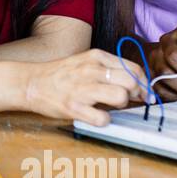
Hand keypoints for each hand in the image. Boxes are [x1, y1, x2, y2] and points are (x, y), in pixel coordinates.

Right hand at [22, 49, 147, 126]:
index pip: (132, 68)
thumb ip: (108, 68)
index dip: (144, 83)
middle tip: (132, 101)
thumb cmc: (60, 75)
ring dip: (120, 105)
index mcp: (96, 57)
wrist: (30, 82)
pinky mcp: (74, 107)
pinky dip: (103, 120)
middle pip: (130, 82)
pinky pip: (103, 118)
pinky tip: (95, 116)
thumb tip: (135, 83)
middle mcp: (91, 70)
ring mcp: (82, 88)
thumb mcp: (85, 61)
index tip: (145, 93)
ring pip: (120, 97)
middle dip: (137, 94)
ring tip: (110, 106)